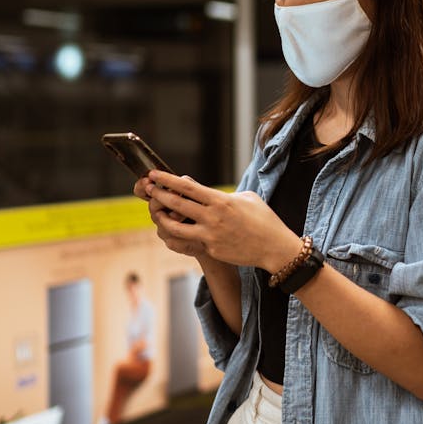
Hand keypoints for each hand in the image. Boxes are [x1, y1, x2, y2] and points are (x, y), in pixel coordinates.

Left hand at [148, 172, 300, 271]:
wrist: (274, 247)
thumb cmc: (264, 219)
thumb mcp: (248, 198)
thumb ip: (226, 195)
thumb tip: (211, 194)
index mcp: (221, 200)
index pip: (188, 187)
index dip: (168, 180)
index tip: (155, 174)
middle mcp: (213, 217)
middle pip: (177, 204)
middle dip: (159, 195)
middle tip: (148, 188)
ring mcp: (211, 235)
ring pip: (176, 227)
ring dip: (164, 219)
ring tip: (158, 213)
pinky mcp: (212, 250)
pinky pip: (191, 241)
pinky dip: (183, 235)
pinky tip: (177, 231)